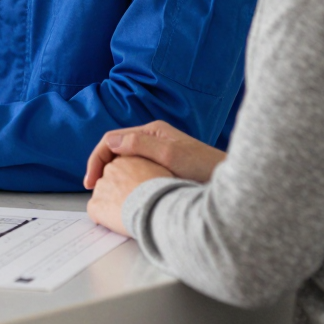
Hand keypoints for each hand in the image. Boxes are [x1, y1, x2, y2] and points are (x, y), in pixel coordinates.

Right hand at [83, 120, 224, 189]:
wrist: (232, 183)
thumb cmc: (206, 168)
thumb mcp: (171, 156)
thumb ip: (141, 146)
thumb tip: (112, 142)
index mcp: (152, 131)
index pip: (112, 140)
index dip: (97, 159)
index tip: (90, 181)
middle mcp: (154, 138)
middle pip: (116, 149)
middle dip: (101, 166)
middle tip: (93, 189)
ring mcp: (159, 151)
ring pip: (126, 160)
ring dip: (112, 173)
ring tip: (105, 192)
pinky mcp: (165, 166)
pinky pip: (137, 169)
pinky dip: (126, 178)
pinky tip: (126, 192)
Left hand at [87, 155, 174, 234]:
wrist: (158, 209)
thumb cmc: (164, 192)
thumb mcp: (160, 168)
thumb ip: (147, 167)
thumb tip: (146, 173)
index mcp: (125, 159)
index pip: (120, 169)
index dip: (128, 182)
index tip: (135, 191)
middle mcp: (110, 170)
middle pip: (109, 181)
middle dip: (117, 192)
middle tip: (133, 204)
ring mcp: (100, 187)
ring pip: (102, 196)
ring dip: (111, 205)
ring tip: (129, 215)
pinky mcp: (95, 205)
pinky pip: (95, 212)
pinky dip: (103, 218)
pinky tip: (118, 223)